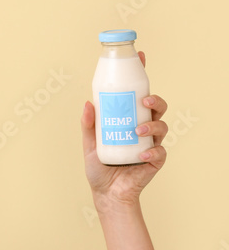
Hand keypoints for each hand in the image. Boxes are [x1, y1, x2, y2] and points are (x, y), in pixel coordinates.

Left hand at [83, 51, 167, 206]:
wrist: (106, 193)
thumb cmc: (98, 166)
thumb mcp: (89, 142)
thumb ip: (88, 124)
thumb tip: (87, 102)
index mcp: (128, 118)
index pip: (137, 93)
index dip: (140, 73)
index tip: (141, 56)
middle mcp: (142, 127)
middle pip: (156, 106)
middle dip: (154, 99)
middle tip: (143, 100)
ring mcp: (150, 144)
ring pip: (162, 126)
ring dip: (153, 126)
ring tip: (138, 131)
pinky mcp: (155, 161)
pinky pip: (160, 153)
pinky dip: (153, 153)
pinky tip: (143, 155)